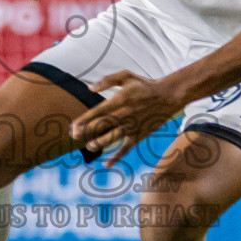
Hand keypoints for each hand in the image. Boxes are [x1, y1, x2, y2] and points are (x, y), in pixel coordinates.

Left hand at [69, 71, 187, 166]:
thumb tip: (90, 88)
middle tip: (73, 136)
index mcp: (119, 101)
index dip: (83, 120)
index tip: (73, 126)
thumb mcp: (126, 76)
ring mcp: (131, 127)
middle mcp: (124, 116)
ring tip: (89, 146)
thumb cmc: (144, 85)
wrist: (167, 96)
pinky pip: (126, 149)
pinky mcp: (139, 136)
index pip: (97, 112)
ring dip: (98, 144)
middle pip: (101, 126)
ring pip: (111, 139)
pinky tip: (107, 164)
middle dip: (85, 132)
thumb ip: (107, 81)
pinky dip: (116, 157)